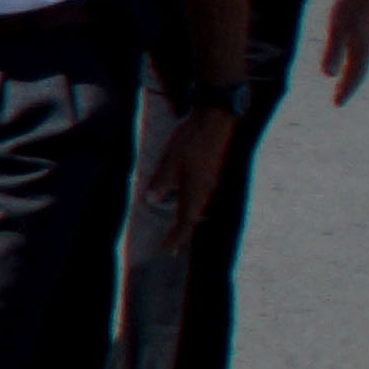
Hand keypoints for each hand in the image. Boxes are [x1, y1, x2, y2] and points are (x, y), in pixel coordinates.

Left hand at [149, 104, 238, 243]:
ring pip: (197, 204)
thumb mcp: (169, 161)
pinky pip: (200, 193)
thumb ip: (160, 182)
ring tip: (177, 227)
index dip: (177, 237)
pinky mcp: (212, 169)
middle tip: (171, 246)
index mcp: (196, 190)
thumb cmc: (191, 140)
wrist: (216, 119)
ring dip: (185, 217)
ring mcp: (211, 179)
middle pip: (193, 216)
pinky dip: (189, 202)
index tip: (168, 250)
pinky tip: (184, 200)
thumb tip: (152, 200)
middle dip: (181, 231)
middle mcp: (206, 189)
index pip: (186, 221)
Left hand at [314, 0, 368, 106]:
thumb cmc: (351, 4)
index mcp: (361, 49)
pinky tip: (352, 58)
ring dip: (352, 74)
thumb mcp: (336, 27)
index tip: (337, 104)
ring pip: (362, 61)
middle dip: (348, 85)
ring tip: (344, 83)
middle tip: (339, 99)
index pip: (352, 75)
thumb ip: (332, 50)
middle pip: (358, 71)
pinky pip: (363, 51)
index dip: (345, 90)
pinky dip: (356, 61)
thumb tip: (327, 75)